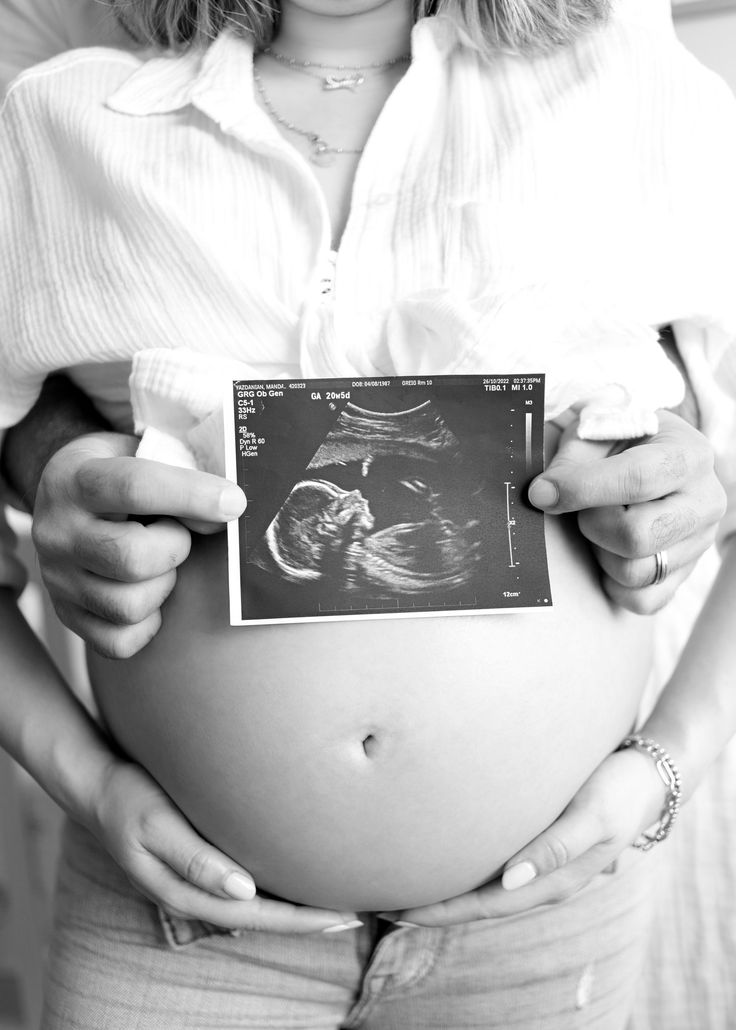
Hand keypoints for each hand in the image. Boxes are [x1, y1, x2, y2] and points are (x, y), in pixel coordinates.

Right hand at [31, 431, 245, 657]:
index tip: (234, 502)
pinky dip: (147, 625)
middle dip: (175, 548)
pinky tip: (151, 594)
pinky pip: (118, 642)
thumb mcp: (143, 452)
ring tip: (160, 563)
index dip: (192, 495)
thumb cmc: (121, 474)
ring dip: (163, 586)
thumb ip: (182, 473)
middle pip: (130, 557)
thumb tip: (227, 509)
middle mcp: (57, 532)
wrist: (67, 498)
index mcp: (74, 480)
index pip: (135, 487)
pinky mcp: (66, 615)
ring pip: (127, 606)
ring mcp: (57, 579)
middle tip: (178, 535)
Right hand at [88, 758, 358, 933]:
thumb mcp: (155, 825)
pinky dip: (275, 884)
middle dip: (307, 918)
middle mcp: (197, 891)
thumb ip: (196, 859)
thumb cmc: (127, 799)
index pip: (256, 915)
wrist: (97, 784)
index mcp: (187, 890)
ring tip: (335, 896)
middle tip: (357, 910)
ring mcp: (198, 878)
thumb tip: (244, 892)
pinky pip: (247, 882)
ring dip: (294, 902)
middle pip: (263, 915)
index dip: (300, 920)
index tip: (342, 917)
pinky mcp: (201, 859)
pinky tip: (294, 876)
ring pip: (256, 902)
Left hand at [383, 748, 663, 926]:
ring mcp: (538, 860)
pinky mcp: (537, 837)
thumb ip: (553, 849)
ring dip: (445, 887)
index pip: (483, 905)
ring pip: (482, 884)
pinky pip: (493, 861)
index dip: (439, 911)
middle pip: (476, 901)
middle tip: (382, 899)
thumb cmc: (619, 792)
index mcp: (551, 881)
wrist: (649, 774)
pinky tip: (445, 854)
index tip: (396, 910)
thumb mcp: (592, 817)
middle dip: (432, 905)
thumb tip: (506, 880)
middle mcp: (540, 877)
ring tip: (404, 881)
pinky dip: (464, 864)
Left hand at [529, 410, 725, 613]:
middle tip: (583, 509)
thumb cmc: (618, 443)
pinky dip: (613, 582)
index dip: (581, 489)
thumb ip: (570, 460)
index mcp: (687, 455)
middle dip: (593, 524)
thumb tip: (544, 495)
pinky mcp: (684, 575)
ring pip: (636, 572)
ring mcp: (698, 543)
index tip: (542, 493)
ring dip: (601, 552)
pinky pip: (642, 600)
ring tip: (600, 525)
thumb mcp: (595, 431)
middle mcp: (704, 502)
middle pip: (638, 536)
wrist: (646, 457)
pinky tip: (607, 551)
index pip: (637, 480)